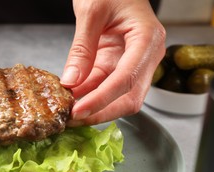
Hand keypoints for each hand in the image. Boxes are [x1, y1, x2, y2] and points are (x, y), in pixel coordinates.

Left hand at [61, 0, 165, 125]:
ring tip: (66, 112)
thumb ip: (82, 48)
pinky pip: (104, 86)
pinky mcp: (118, 65)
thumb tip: (71, 82)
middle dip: (100, 112)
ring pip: (117, 97)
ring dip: (92, 106)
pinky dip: (87, 95)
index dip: (102, 99)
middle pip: (128, 97)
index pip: (127, 79)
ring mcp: (133, 62)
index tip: (78, 111)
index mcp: (147, 39)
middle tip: (71, 119)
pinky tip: (70, 99)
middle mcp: (145, 56)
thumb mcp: (92, 11)